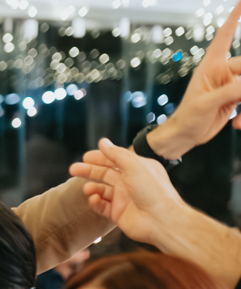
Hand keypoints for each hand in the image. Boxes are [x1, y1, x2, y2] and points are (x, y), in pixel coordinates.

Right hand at [69, 138, 187, 245]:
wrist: (160, 220)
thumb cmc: (153, 191)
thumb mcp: (134, 166)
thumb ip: (116, 154)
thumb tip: (102, 142)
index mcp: (137, 168)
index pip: (114, 160)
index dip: (99, 157)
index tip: (84, 157)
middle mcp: (130, 182)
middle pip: (105, 174)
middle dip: (89, 171)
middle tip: (73, 170)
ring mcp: (123, 198)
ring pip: (101, 190)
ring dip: (92, 188)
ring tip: (87, 190)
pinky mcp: (118, 212)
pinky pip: (102, 206)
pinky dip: (95, 203)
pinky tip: (94, 200)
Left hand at [149, 1, 240, 159]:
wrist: (185, 137)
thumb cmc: (187, 118)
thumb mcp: (206, 104)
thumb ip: (230, 91)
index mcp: (212, 66)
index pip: (223, 37)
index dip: (233, 20)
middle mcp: (224, 72)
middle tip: (240, 100)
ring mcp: (232, 85)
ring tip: (239, 122)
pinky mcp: (236, 98)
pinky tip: (237, 125)